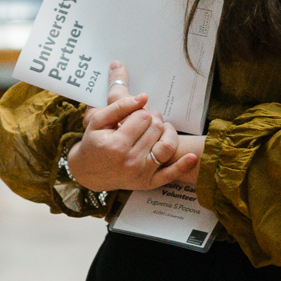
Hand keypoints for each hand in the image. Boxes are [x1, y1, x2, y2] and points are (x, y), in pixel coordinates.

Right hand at [65, 61, 199, 192]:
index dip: (140, 111)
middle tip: (145, 118)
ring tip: (160, 127)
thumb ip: (119, 106)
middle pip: (156, 129)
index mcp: (116, 144)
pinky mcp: (148, 183)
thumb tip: (144, 97)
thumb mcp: (97, 121)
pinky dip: (183, 165)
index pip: (142, 117)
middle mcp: (130, 160)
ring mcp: (141, 173)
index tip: (135, 112)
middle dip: (153, 119)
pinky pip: (171, 174)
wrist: (89, 172)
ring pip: (167, 145)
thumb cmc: (93, 143)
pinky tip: (192, 156)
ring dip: (167, 132)